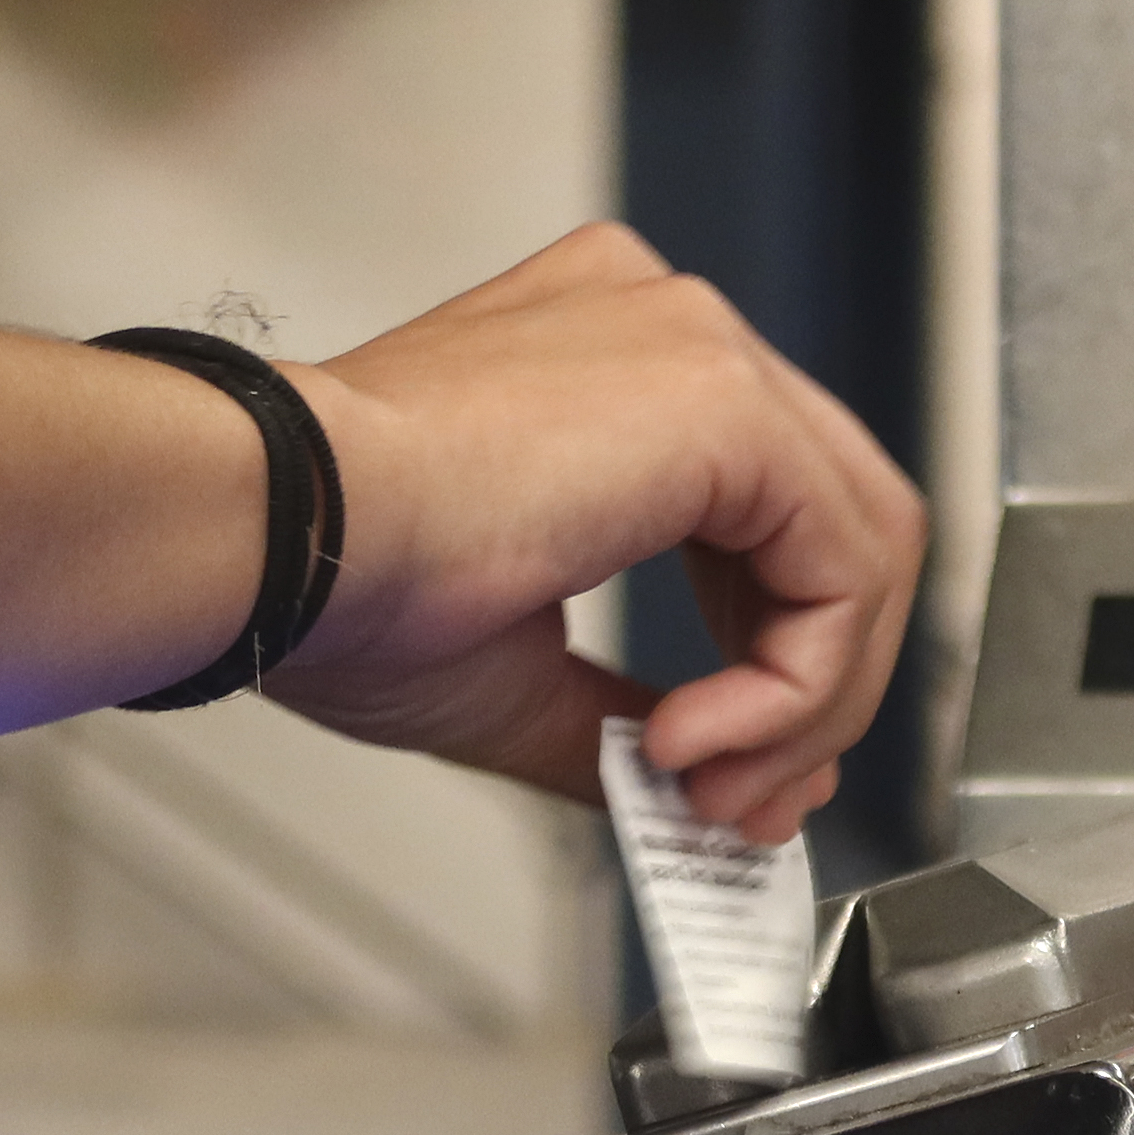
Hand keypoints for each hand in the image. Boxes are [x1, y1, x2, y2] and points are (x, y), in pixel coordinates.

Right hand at [266, 227, 926, 845]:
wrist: (273, 537)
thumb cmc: (333, 584)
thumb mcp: (514, 675)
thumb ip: (623, 719)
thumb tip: (710, 790)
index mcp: (607, 364)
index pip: (769, 512)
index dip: (776, 658)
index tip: (725, 771)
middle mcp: (663, 329)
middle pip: (837, 524)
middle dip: (810, 693)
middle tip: (739, 805)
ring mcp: (697, 345)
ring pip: (860, 547)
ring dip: (806, 704)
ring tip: (706, 787)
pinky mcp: (722, 398)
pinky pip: (843, 562)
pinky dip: (799, 681)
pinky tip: (697, 740)